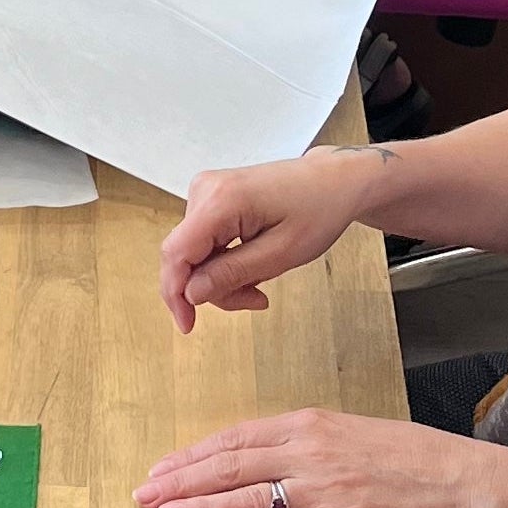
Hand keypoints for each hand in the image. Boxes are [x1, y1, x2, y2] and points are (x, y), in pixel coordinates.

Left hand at [137, 409, 483, 507]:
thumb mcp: (348, 432)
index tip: (160, 468)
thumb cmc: (410, 455)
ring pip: (249, 499)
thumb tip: (261, 455)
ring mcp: (326, 490)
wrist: (462, 478)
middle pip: (230, 466)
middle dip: (181, 481)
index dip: (192, 456)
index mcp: (308, 425)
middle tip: (143, 495)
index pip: (234, 439)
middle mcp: (309, 452)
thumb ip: (304, 442)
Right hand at [159, 145, 383, 324]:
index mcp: (220, 200)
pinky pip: (205, 242)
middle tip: (255, 300)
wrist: (333, 181)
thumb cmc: (317, 210)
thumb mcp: (281, 254)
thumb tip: (191, 293)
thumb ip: (232, 274)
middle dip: (213, 288)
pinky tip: (252, 266)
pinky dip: (224, 263)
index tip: (188, 325)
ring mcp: (206, 191)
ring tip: (260, 284)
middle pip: (186, 257)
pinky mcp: (212, 198)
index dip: (175, 293)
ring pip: (195, 254)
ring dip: (222, 278)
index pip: (176, 252)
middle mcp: (204, 190)